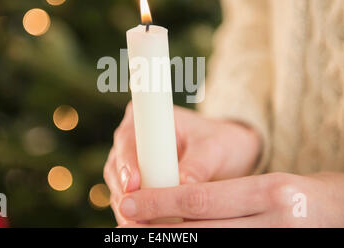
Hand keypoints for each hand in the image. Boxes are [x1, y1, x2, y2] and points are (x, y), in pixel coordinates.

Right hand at [103, 102, 260, 224]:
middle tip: (136, 214)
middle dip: (125, 192)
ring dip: (129, 206)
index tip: (133, 183)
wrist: (227, 155)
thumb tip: (183, 183)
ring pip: (119, 187)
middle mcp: (134, 138)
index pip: (128, 140)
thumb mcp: (214, 149)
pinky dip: (137, 213)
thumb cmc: (221, 143)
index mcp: (148, 118)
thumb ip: (198, 165)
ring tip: (143, 223)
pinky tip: (147, 225)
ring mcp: (133, 162)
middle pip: (117, 166)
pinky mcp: (138, 183)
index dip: (127, 162)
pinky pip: (130, 201)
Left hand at [118, 172, 343, 226]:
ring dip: (173, 240)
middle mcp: (274, 222)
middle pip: (200, 228)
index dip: (160, 202)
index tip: (130, 201)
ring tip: (146, 233)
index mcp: (270, 192)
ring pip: (210, 243)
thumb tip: (178, 196)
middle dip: (158, 228)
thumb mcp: (269, 184)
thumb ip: (226, 193)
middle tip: (127, 221)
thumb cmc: (304, 195)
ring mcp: (276, 243)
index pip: (202, 199)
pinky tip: (178, 240)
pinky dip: (200, 247)